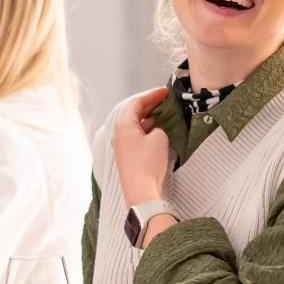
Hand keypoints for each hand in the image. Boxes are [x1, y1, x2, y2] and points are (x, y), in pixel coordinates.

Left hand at [112, 86, 171, 207]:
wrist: (141, 192)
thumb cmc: (148, 163)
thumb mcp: (159, 138)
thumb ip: (157, 127)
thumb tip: (154, 130)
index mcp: (124, 125)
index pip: (137, 102)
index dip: (152, 95)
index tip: (165, 91)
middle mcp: (118, 133)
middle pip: (134, 113)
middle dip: (150, 105)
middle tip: (165, 100)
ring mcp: (121, 146)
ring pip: (135, 125)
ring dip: (148, 118)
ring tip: (163, 114)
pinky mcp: (126, 157)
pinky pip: (135, 137)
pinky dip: (146, 130)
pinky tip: (156, 131)